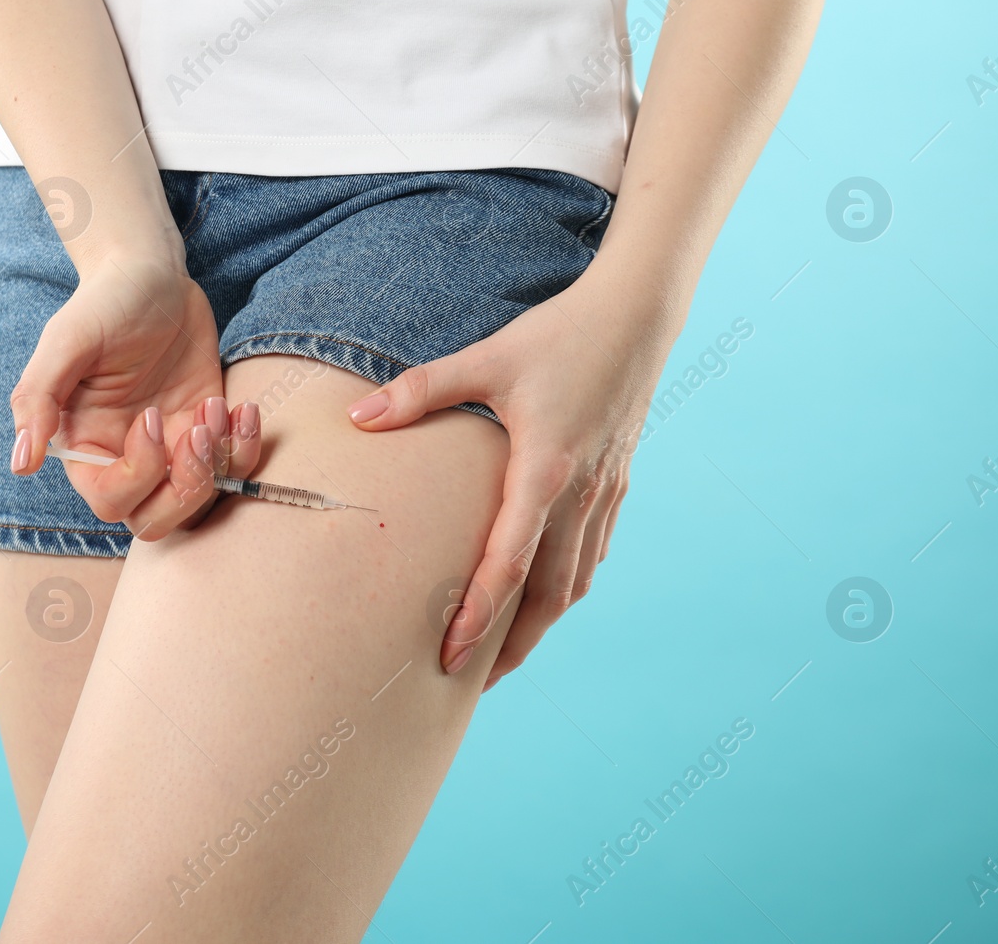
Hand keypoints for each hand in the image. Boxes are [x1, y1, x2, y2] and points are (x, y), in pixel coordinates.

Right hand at [9, 256, 261, 538]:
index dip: (138, 473)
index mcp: (87, 446)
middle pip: (155, 520)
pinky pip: (232, 466)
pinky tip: (243, 408)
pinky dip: (246, 448)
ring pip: (197, 502)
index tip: (151, 416)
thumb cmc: (103, 303)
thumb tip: (21, 463)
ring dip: (219, 466)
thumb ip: (37, 398)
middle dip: (185, 488)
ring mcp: (171, 447)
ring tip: (219, 411)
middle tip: (198, 431)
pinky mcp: (205, 429)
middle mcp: (127, 456)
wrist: (151, 274)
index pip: (110, 500)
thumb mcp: (65, 341)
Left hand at [346, 272, 670, 688]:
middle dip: (511, 646)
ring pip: (576, 582)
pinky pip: (593, 554)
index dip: (480, 614)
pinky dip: (567, 586)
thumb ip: (421, 390)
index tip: (449, 654)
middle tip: (469, 683)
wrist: (639, 315)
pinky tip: (545, 597)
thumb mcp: (487, 358)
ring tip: (503, 657)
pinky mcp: (617, 484)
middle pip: (550, 595)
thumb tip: (358, 417)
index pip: (510, 561)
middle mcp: (581, 494)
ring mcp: (605, 493)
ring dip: (540, 625)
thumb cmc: (560, 334)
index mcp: (546, 469)